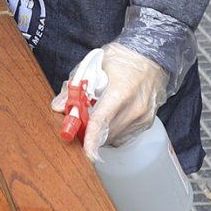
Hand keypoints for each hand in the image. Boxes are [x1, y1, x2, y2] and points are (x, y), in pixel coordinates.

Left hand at [51, 43, 167, 161]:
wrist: (151, 57)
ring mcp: (143, 117)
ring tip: (94, 115)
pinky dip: (111, 132)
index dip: (91, 139)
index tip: (86, 153)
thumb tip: (58, 107)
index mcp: (121, 91)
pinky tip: (107, 119)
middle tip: (76, 123)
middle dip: (88, 133)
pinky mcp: (146, 123)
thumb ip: (74, 87)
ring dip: (100, 133)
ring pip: (114, 137)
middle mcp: (135, 108)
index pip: (102, 121)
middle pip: (106, 133)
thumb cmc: (121, 58)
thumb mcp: (92, 65)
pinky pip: (123, 136)